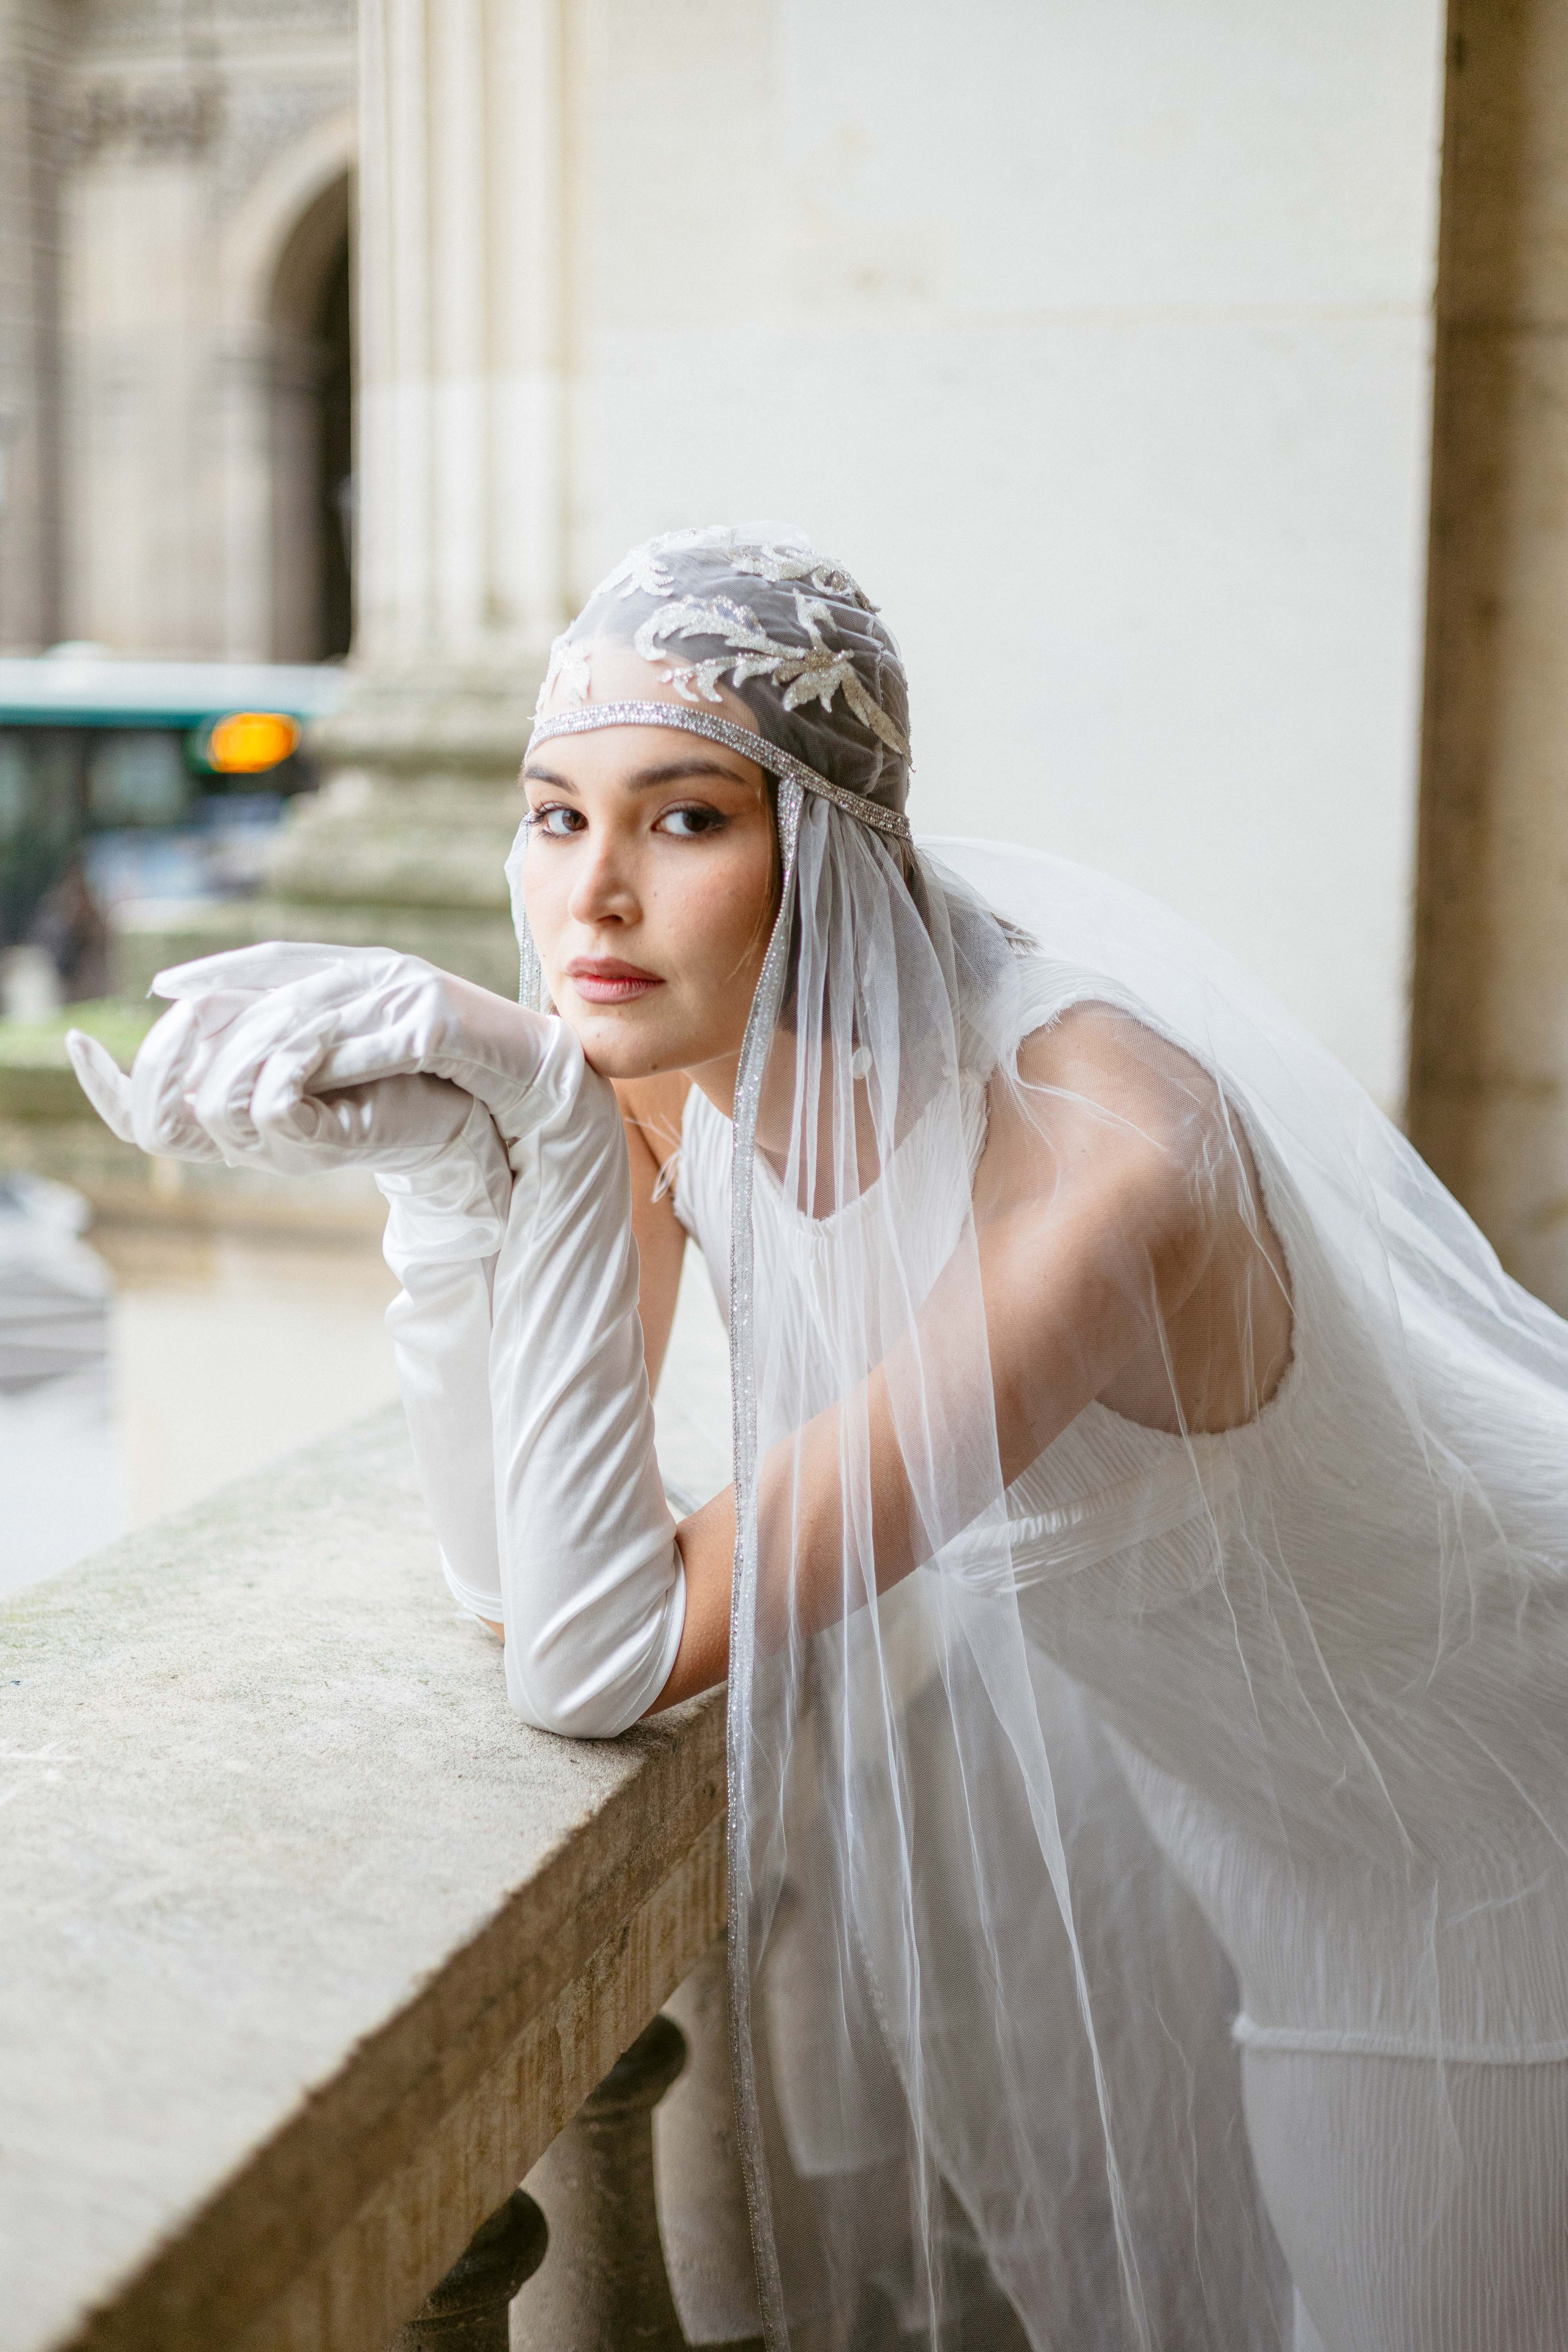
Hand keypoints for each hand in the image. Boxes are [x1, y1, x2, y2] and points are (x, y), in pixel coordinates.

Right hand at [69, 1006, 487, 1177]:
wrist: (462, 1087)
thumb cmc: (379, 1055)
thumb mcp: (294, 1023)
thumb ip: (240, 1013)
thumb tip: (172, 991)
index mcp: (232, 1117)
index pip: (142, 1122)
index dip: (103, 1088)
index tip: (75, 1038)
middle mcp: (246, 1144)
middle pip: (158, 1120)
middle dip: (164, 1056)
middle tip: (192, 1008)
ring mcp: (281, 1151)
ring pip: (212, 1105)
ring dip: (240, 1044)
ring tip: (285, 1012)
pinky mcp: (322, 1144)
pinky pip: (270, 1103)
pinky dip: (286, 1057)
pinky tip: (317, 1032)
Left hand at [148, 943, 552, 1145]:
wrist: (538, 1077)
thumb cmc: (459, 1070)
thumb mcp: (381, 1048)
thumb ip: (334, 1041)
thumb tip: (269, 1056)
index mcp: (367, 968)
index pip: (280, 957)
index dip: (221, 969)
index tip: (166, 988)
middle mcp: (383, 969)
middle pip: (291, 990)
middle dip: (235, 1025)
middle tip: (185, 1050)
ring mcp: (413, 991)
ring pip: (324, 1015)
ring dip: (273, 1052)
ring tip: (228, 1082)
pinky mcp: (440, 1022)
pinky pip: (375, 1046)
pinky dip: (336, 1068)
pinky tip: (298, 1091)